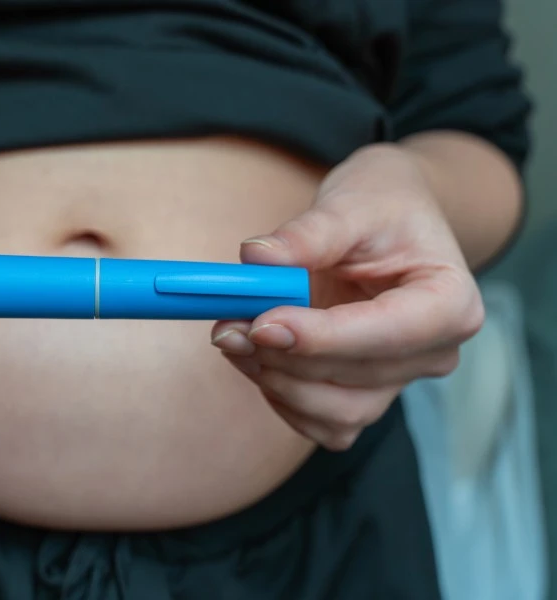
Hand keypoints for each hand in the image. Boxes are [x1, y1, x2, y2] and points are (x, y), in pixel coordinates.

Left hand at [211, 143, 484, 450]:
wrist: (390, 219)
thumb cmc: (382, 205)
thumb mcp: (351, 203)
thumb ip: (308, 233)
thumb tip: (257, 258)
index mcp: (450, 303)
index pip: (388, 335)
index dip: (320, 338)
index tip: (262, 323)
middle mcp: (433, 352)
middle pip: (355, 379)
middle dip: (284, 357)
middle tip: (228, 324)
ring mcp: (399, 380)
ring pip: (336, 412)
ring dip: (276, 381)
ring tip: (234, 335)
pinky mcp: (365, 394)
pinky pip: (322, 421)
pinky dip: (281, 397)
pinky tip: (255, 356)